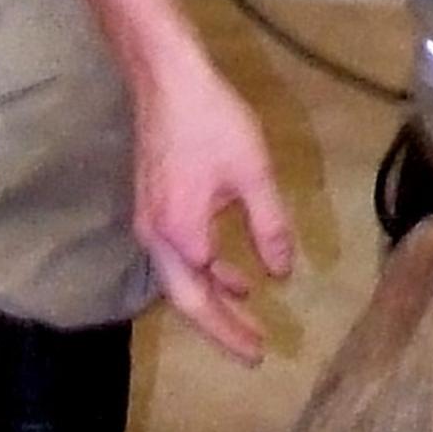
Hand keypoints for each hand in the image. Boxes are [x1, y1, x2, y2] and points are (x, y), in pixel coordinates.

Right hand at [133, 47, 297, 363]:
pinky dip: (207, 271)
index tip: (262, 350)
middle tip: (252, 354)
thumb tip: (282, 272)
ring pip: (180, 279)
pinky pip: (178, 256)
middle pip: (186, 300)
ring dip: (214, 300)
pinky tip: (233, 272)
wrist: (165, 78)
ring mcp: (150, 222)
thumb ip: (269, 226)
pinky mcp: (153, 206)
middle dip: (220, 329)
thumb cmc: (212, 120)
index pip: (207, 298)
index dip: (234, 327)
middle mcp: (156, 237)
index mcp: (181, 234)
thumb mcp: (254, 173)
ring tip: (248, 319)